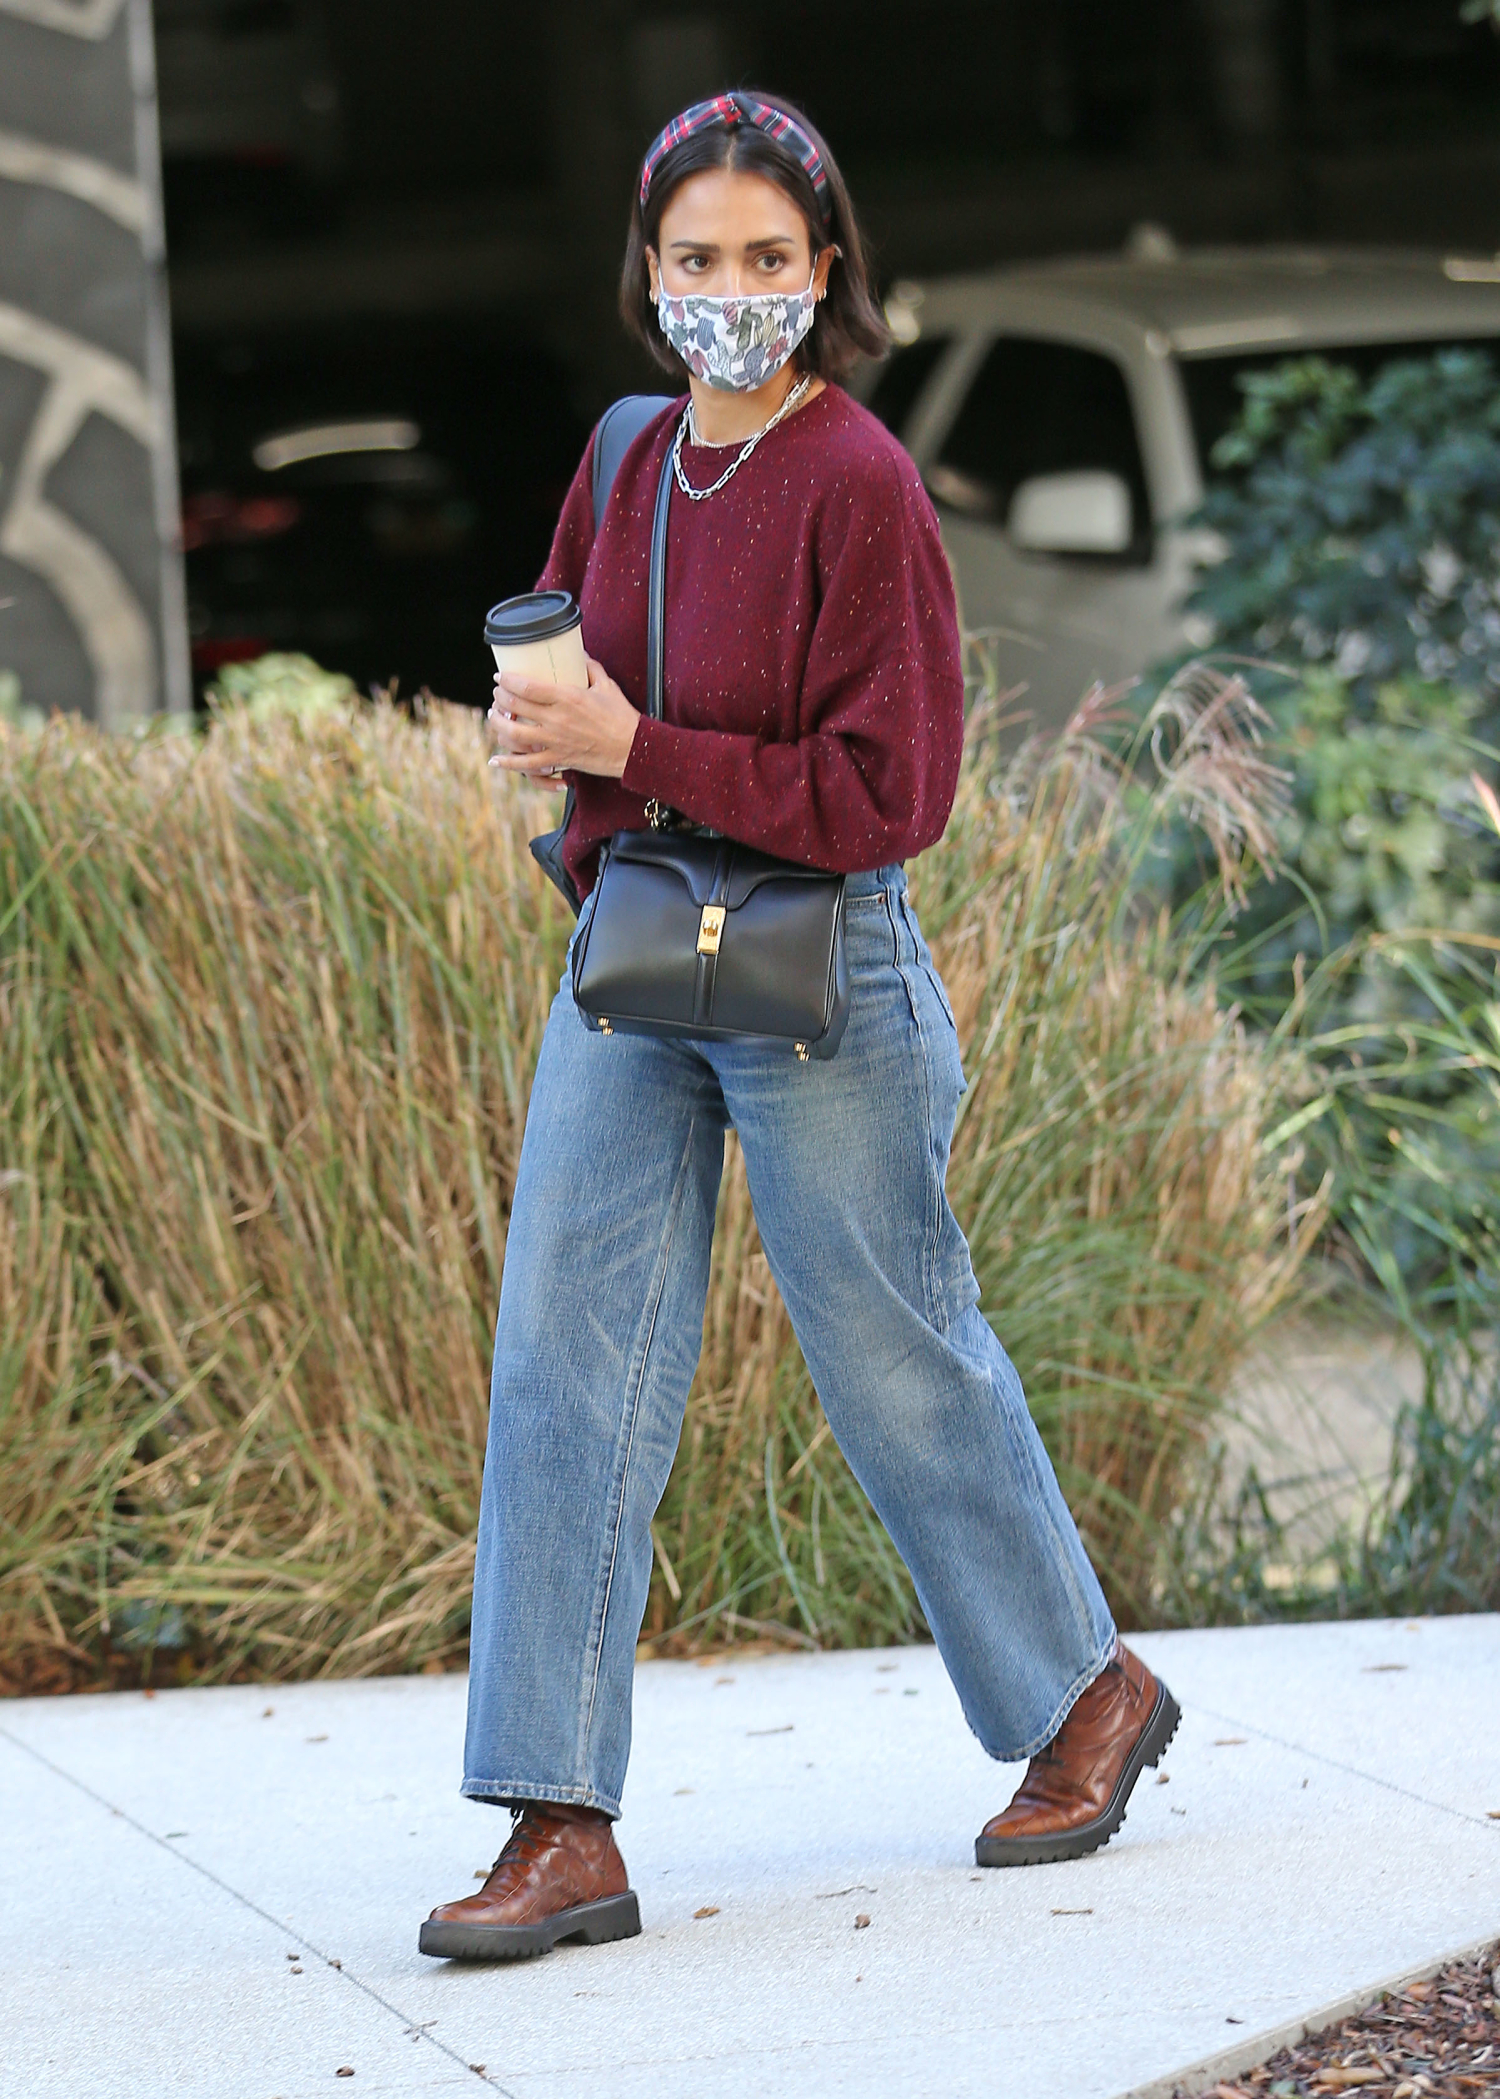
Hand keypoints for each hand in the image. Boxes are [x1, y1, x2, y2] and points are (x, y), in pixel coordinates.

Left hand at [486, 656, 638, 782]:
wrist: (633, 749)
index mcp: (567, 697)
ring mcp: (555, 741)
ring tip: (494, 716)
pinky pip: (527, 764)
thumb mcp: (607, 686)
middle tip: (497, 692)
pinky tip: (495, 759)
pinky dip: (508, 762)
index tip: (500, 676)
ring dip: (498, 724)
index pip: (527, 686)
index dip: (508, 680)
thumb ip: (590, 667)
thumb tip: (579, 653)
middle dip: (500, 697)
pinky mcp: (558, 759)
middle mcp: (557, 719)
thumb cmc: (622, 717)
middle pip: (516, 706)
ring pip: (514, 734)